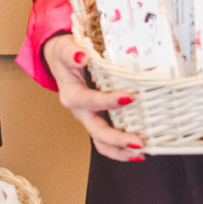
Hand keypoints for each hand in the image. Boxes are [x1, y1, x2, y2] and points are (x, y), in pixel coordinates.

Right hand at [40, 33, 142, 161]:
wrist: (61, 60)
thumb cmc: (65, 55)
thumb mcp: (65, 49)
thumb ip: (72, 53)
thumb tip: (83, 56)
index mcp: (72, 96)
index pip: (91, 101)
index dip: (109, 101)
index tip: (130, 96)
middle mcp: (80, 112)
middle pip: (97, 132)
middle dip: (118, 140)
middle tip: (138, 142)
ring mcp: (90, 118)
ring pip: (102, 143)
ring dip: (121, 151)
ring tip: (141, 154)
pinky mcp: (98, 119)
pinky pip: (108, 140)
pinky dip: (122, 148)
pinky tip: (139, 149)